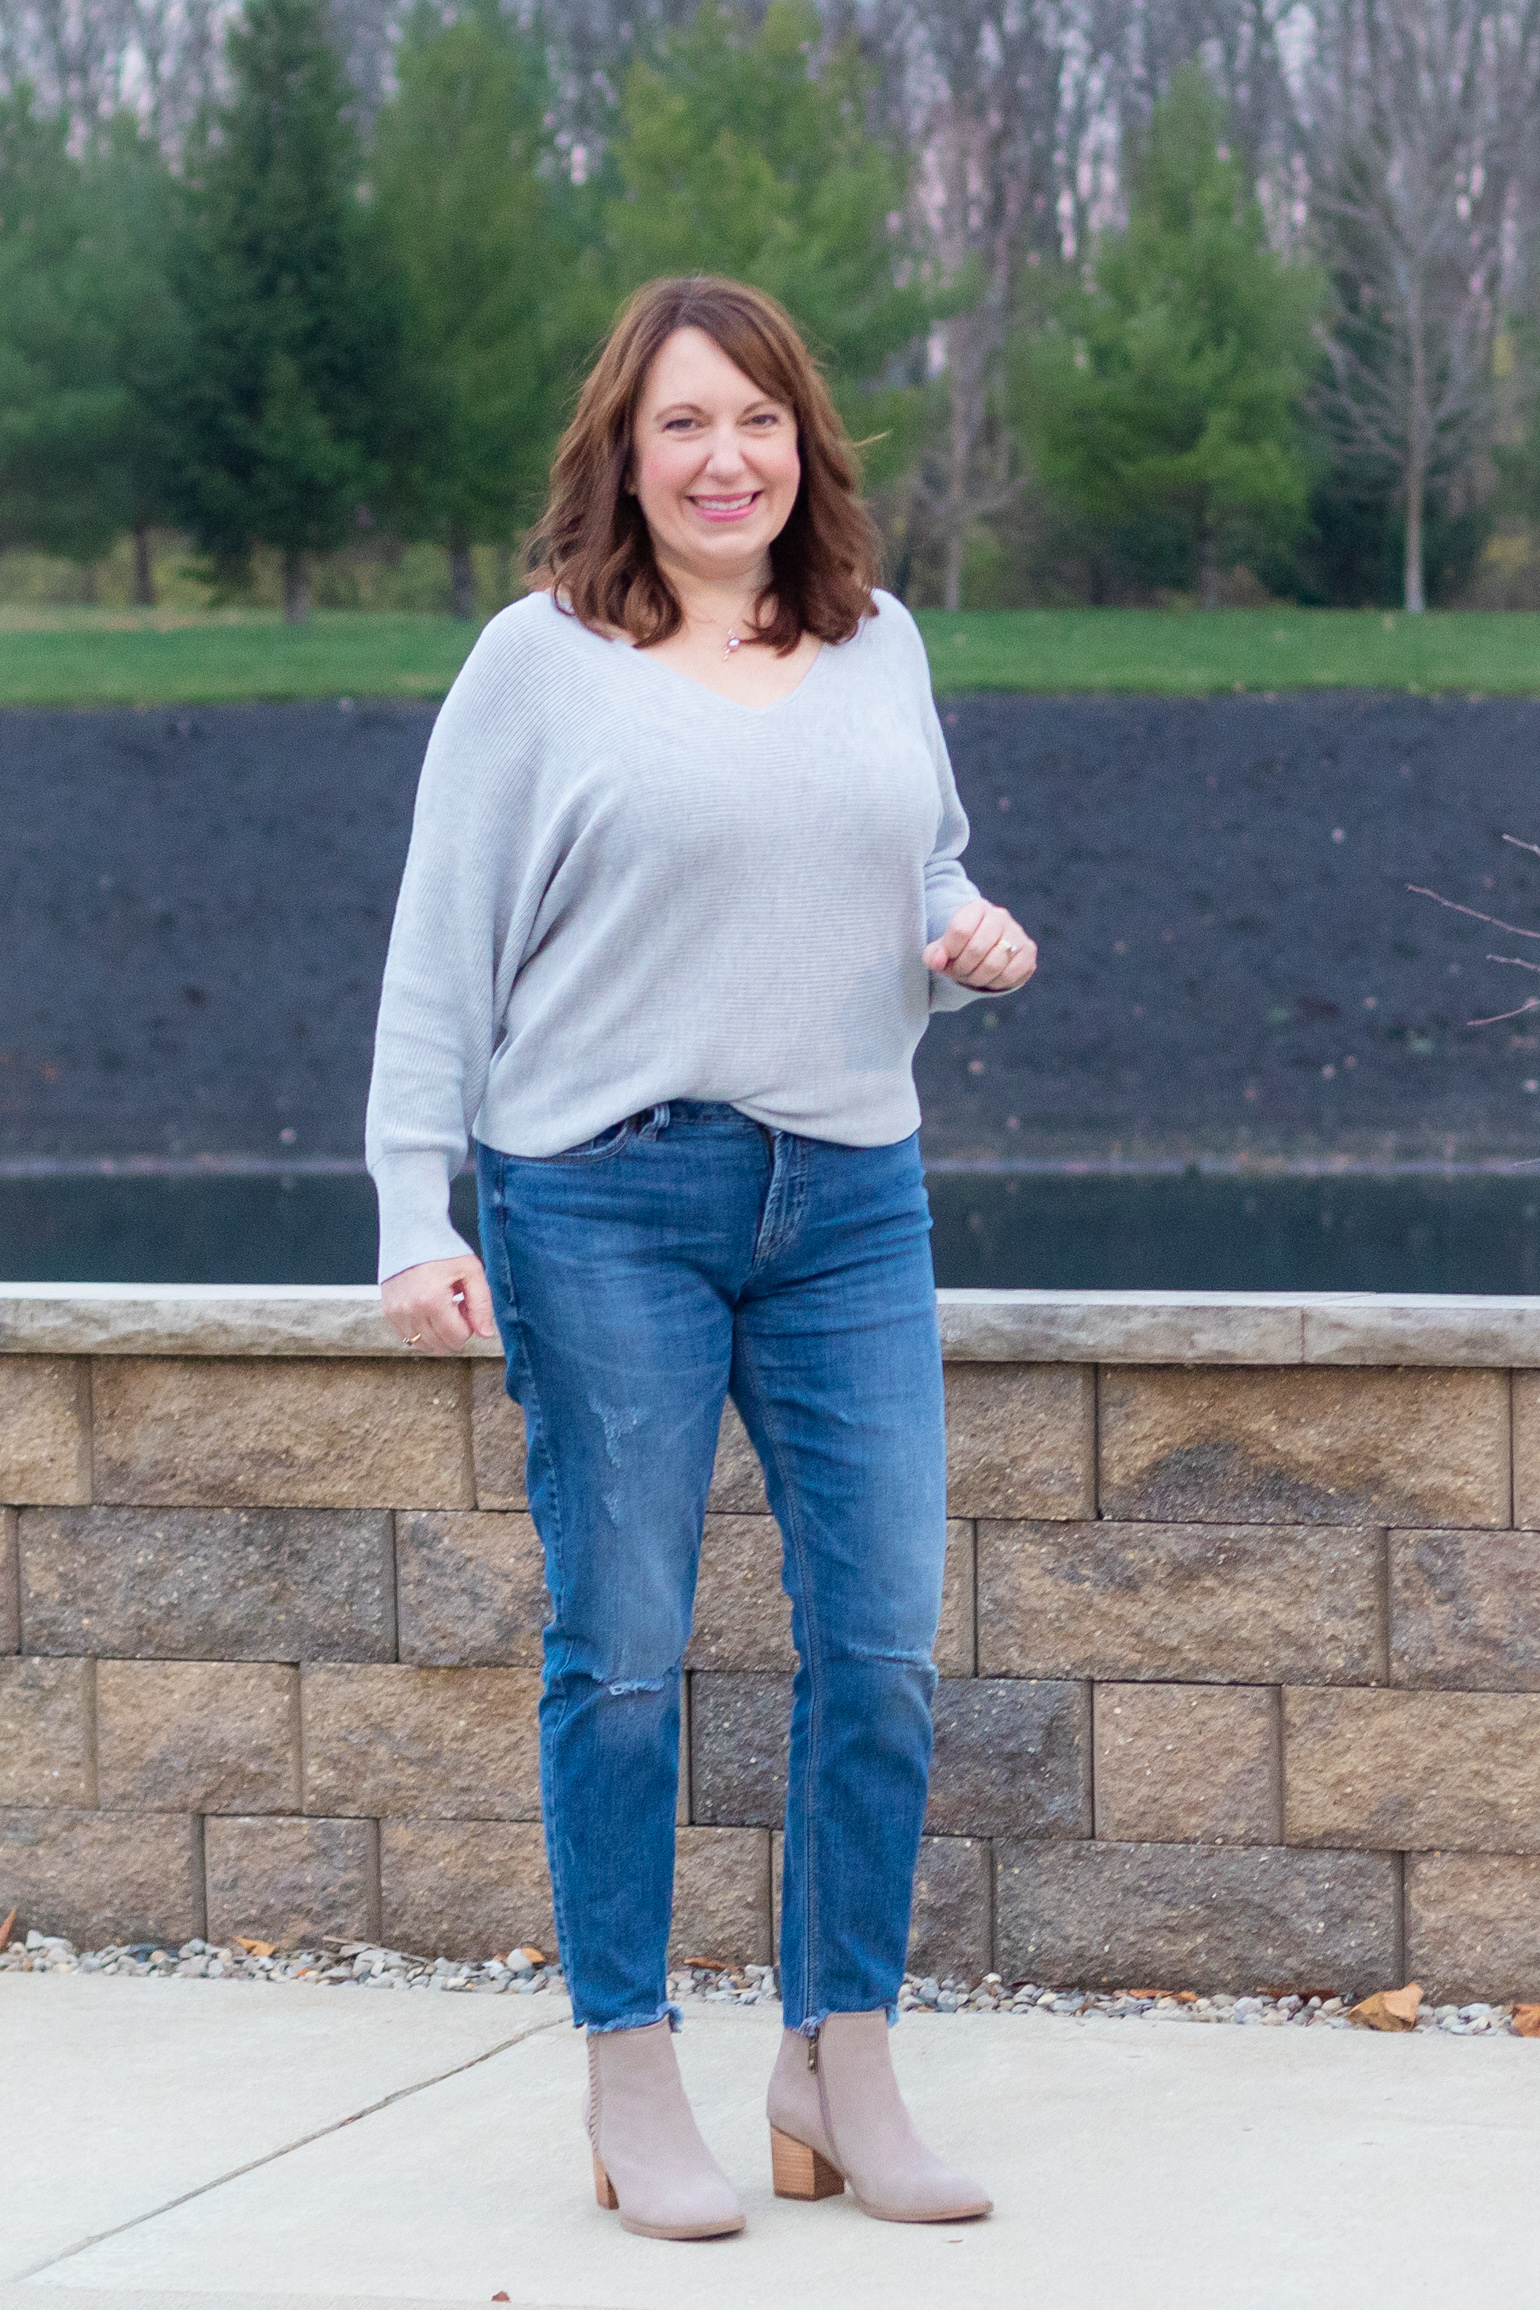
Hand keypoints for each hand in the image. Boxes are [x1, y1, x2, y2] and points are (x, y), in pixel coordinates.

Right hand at [381, 1254, 497, 1354]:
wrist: (411, 1231)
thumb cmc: (442, 1248)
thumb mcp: (471, 1271)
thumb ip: (482, 1305)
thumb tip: (485, 1334)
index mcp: (432, 1301)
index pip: (457, 1337)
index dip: (469, 1325)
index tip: (464, 1304)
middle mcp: (410, 1310)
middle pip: (441, 1345)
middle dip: (454, 1330)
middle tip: (454, 1305)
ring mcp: (396, 1312)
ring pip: (424, 1344)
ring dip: (437, 1332)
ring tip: (440, 1307)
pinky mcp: (388, 1311)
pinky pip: (408, 1336)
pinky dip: (422, 1329)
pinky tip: (427, 1308)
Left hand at [924, 899, 1037, 990]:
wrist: (988, 949)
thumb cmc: (962, 947)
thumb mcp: (944, 947)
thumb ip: (934, 953)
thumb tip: (937, 961)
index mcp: (976, 908)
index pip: (959, 931)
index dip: (950, 952)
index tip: (946, 960)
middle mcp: (999, 916)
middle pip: (976, 949)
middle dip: (962, 968)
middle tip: (958, 972)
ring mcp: (1016, 933)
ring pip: (994, 964)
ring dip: (977, 978)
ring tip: (971, 977)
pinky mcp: (1028, 951)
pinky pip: (1010, 974)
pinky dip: (995, 983)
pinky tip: (989, 979)